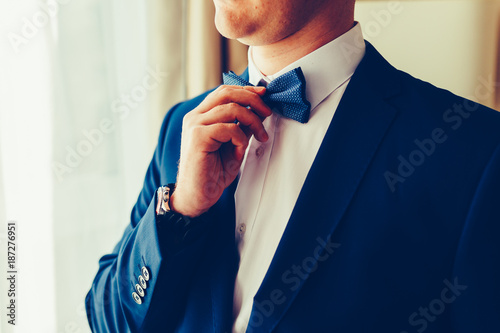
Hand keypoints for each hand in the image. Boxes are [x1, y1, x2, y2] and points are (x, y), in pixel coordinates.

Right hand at [170, 85, 271, 216]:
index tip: (263, 95)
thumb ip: (242, 127)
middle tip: (267, 112)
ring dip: (252, 121)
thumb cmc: (212, 173)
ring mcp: (195, 126)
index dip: (245, 90)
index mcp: (201, 116)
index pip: (224, 92)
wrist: (198, 195)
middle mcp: (195, 117)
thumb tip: (259, 110)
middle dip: (252, 99)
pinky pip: (229, 129)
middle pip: (227, 93)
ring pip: (231, 109)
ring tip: (260, 136)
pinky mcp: (198, 137)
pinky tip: (240, 151)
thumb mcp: (234, 145)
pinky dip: (241, 139)